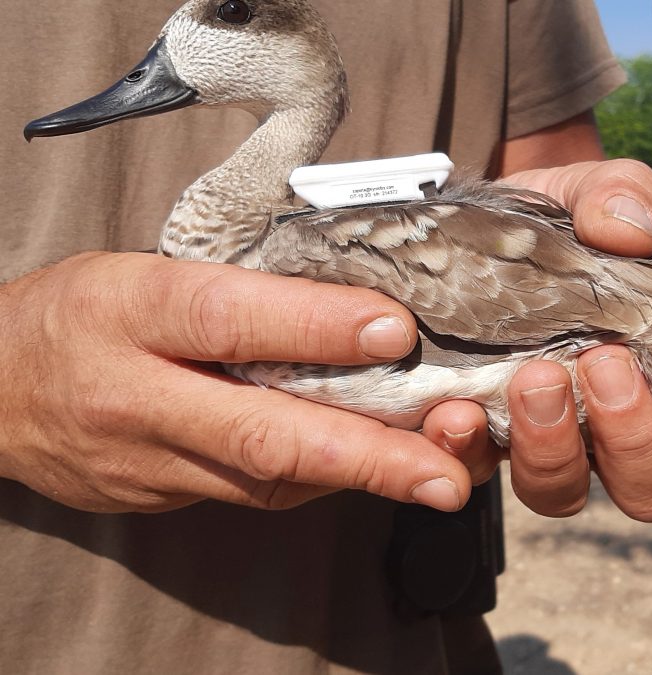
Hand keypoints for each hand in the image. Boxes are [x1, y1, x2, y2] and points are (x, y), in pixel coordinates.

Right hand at [0, 252, 476, 512]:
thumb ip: (241, 287)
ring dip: (362, 479)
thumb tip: (355, 303)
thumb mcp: (146, 268)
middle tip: (447, 475)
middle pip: (262, 430)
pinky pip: (255, 493)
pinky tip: (379, 470)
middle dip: (367, 457)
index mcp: (132, 311)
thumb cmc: (82, 311)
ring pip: (267, 477)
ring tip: (442, 475)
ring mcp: (147, 462)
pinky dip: (322, 480)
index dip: (314, 326)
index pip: (229, 319)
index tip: (397, 330)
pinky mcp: (160, 498)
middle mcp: (140, 397)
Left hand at [447, 159, 651, 521]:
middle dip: (633, 434)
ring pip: (566, 491)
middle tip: (603, 364)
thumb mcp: (587, 191)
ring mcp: (549, 441)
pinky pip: (477, 473)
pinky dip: (467, 450)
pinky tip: (455, 411)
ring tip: (533, 379)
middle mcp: (615, 424)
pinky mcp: (482, 442)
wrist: (468, 228)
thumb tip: (632, 230)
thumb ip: (620, 196)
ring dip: (553, 448)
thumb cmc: (553, 220)